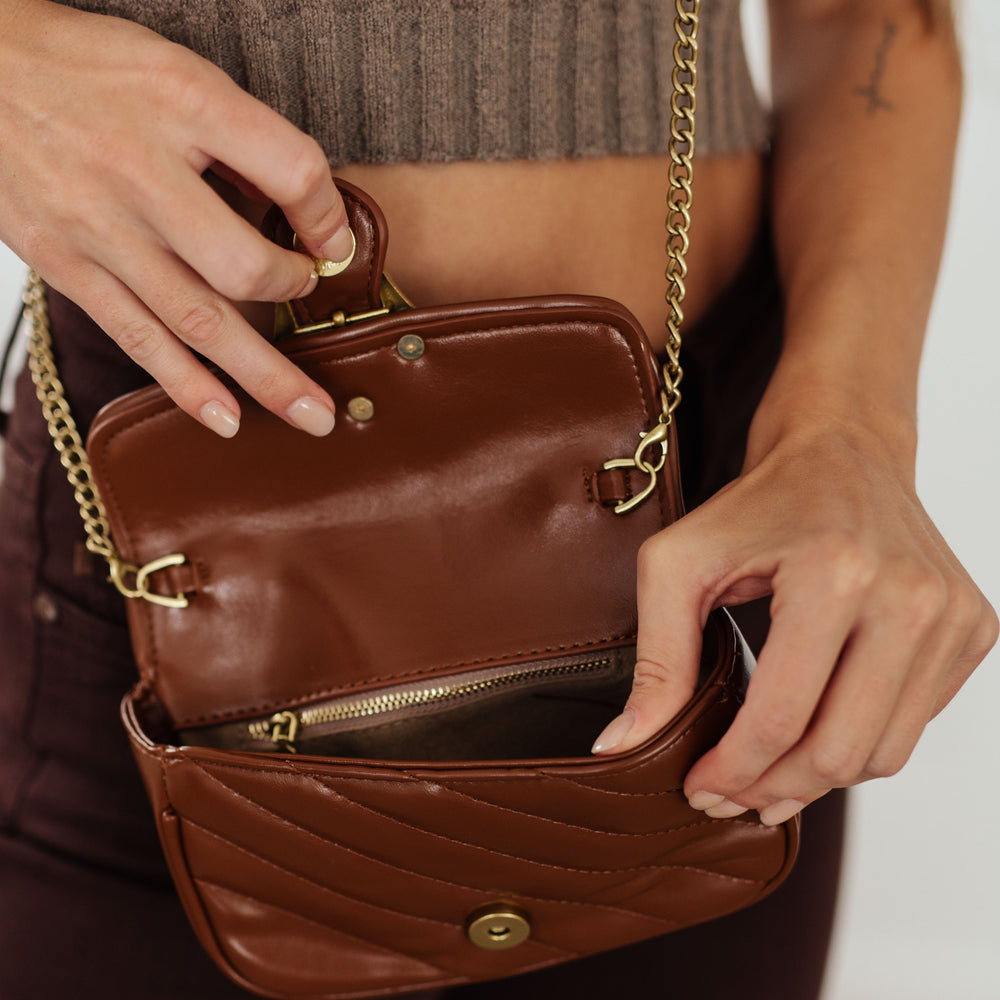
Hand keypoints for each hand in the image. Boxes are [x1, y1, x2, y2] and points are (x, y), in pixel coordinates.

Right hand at [0, 0, 352, 435]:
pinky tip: (227, 419)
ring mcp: (102, 231)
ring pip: (197, 320)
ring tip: (312, 417)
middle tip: (318, 309)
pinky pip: (137, 337)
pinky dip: (187, 385)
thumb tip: (302, 205)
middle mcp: (141, 175)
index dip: (328, 214)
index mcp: (183, 105)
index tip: (332, 239)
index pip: (290, 170)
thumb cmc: (82, 66)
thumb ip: (240, 134)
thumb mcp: (174, 68)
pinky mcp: (68, 267)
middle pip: (242, 266)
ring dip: (264, 377)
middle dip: (293, 297)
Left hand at [592, 411, 997, 826]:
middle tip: (728, 794)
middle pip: (839, 751)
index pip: (781, 717)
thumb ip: (655, 660)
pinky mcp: (972, 628)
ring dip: (817, 779)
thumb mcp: (678, 564)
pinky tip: (814, 729)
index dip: (731, 770)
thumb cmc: (756, 504)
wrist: (841, 450)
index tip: (697, 786)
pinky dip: (860, 742)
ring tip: (766, 773)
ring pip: (884, 753)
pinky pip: (914, 724)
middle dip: (772, 789)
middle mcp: (908, 597)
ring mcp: (952, 616)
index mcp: (835, 575)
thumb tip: (622, 748)